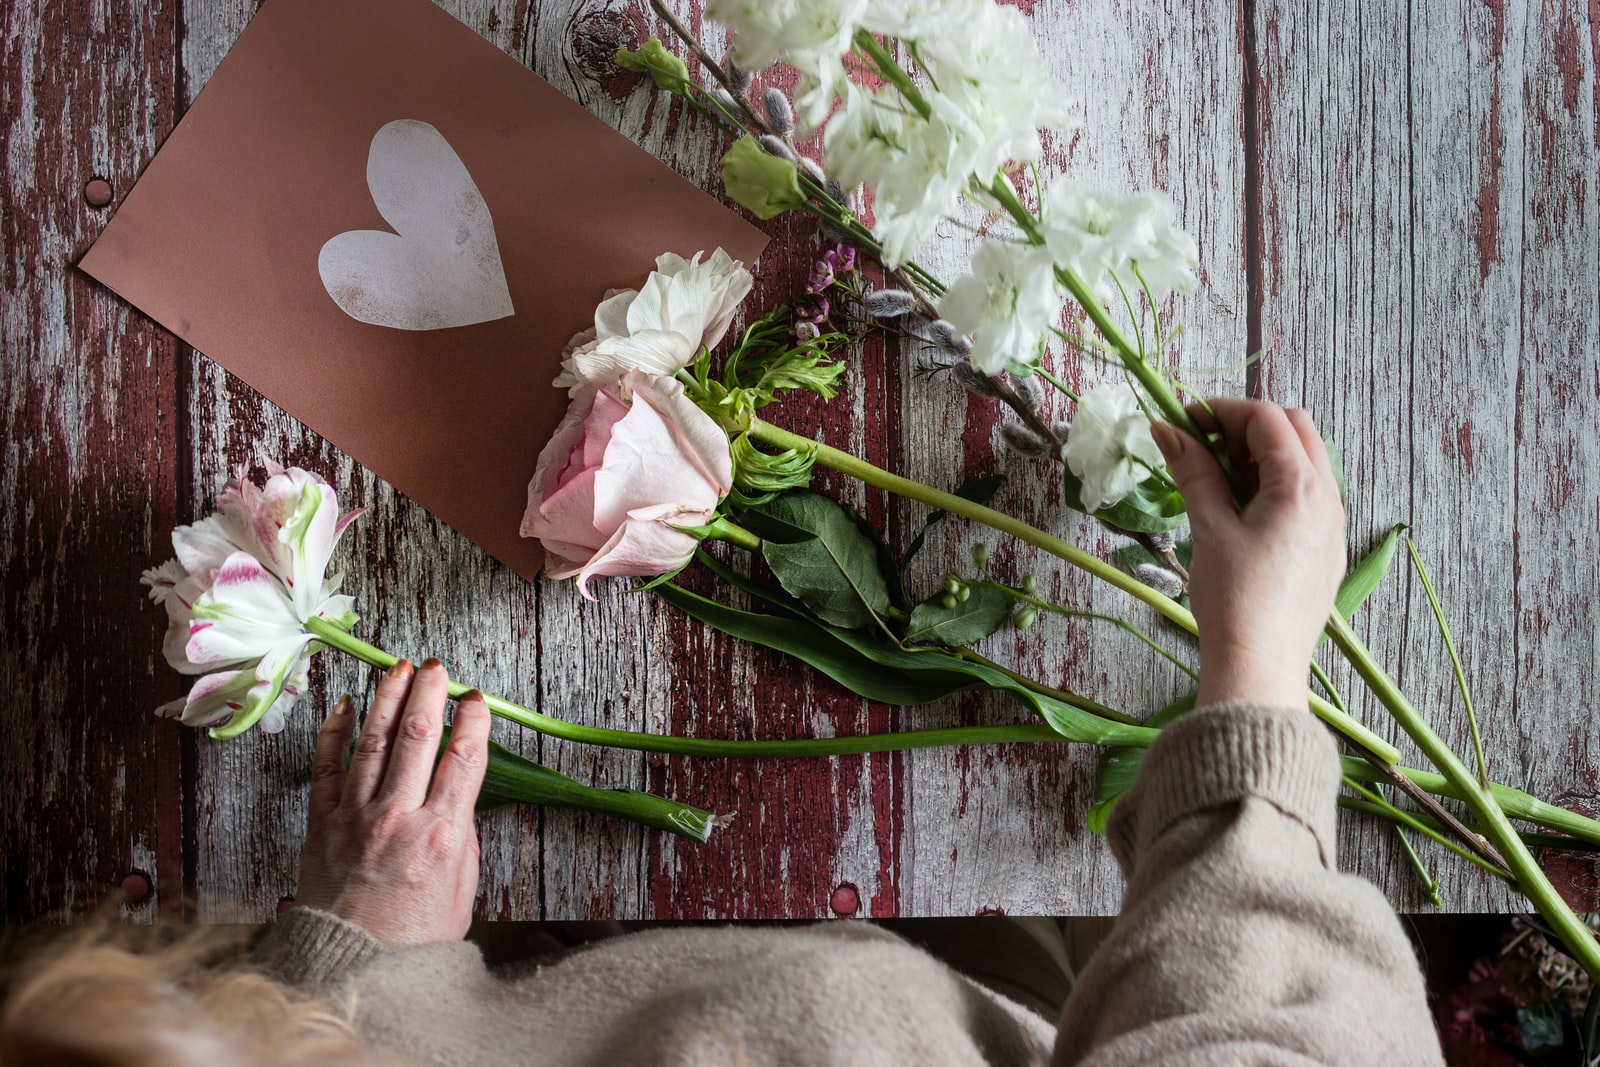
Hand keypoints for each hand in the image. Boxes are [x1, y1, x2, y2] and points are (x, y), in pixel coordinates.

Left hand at [294, 659, 490, 946]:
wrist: (352, 968)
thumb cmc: (413, 939)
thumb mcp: (460, 888)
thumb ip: (460, 835)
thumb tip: (455, 796)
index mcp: (441, 835)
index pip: (463, 758)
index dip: (473, 721)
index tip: (477, 700)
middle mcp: (397, 818)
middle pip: (418, 736)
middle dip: (430, 692)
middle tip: (438, 668)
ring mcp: (355, 817)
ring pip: (373, 740)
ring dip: (388, 697)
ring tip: (399, 668)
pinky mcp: (321, 825)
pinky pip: (326, 767)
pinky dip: (334, 731)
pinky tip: (344, 706)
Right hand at [1151, 399, 1344, 710]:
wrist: (1259, 666)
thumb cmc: (1233, 599)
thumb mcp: (1208, 528)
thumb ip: (1193, 472)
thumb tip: (1167, 431)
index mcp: (1302, 488)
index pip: (1267, 419)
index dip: (1222, 411)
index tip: (1184, 420)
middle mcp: (1329, 499)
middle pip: (1295, 431)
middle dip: (1248, 427)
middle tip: (1203, 444)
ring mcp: (1333, 525)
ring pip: (1305, 462)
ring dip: (1262, 455)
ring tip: (1218, 478)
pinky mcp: (1326, 550)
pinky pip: (1308, 496)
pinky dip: (1276, 485)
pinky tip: (1241, 510)